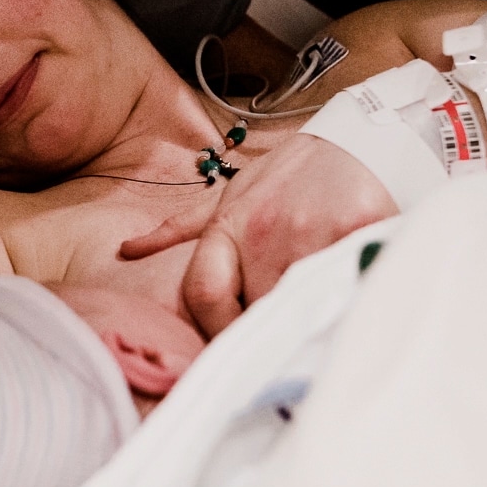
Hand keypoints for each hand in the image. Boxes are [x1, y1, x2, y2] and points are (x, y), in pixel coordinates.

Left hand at [118, 133, 396, 335]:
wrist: (356, 141)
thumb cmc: (291, 174)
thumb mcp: (231, 196)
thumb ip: (181, 229)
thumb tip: (127, 250)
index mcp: (230, 225)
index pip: (205, 296)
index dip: (218, 331)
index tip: (235, 345)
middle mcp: (265, 230)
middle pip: (256, 312)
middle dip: (267, 329)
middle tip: (281, 340)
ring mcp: (312, 233)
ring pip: (302, 310)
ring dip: (308, 323)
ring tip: (317, 324)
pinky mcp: (358, 233)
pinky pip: (348, 290)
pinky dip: (348, 304)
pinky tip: (351, 304)